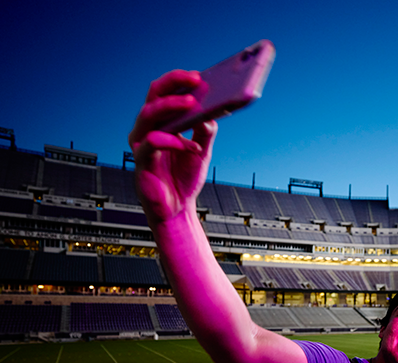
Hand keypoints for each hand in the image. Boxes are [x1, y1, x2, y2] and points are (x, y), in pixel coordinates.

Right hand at [128, 70, 217, 227]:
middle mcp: (149, 128)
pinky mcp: (141, 160)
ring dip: (171, 106)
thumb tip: (213, 110)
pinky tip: (189, 145)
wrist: (178, 208)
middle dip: (174, 84)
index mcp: (162, 122)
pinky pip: (152, 143)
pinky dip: (172, 141)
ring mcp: (143, 143)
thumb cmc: (184, 178)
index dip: (179, 80)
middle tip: (195, 81)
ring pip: (149, 114)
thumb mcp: (201, 150)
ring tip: (192, 104)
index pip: (165, 91)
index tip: (199, 76)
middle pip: (154, 95)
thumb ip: (205, 130)